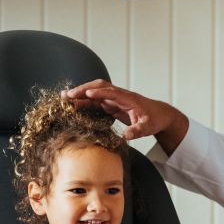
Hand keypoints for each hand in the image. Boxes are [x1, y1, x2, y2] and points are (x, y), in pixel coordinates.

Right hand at [63, 80, 187, 149]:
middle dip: (83, 90)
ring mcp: (115, 99)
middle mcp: (119, 96)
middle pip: (99, 87)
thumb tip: (127, 136)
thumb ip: (137, 131)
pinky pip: (96, 101)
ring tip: (64, 98)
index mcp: (128, 98)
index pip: (111, 92)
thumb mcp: (147, 127)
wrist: (159, 115)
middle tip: (67, 95)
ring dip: (80, 94)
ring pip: (95, 93)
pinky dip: (85, 102)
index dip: (99, 93)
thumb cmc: (154, 120)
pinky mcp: (112, 104)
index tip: (87, 94)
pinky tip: (74, 106)